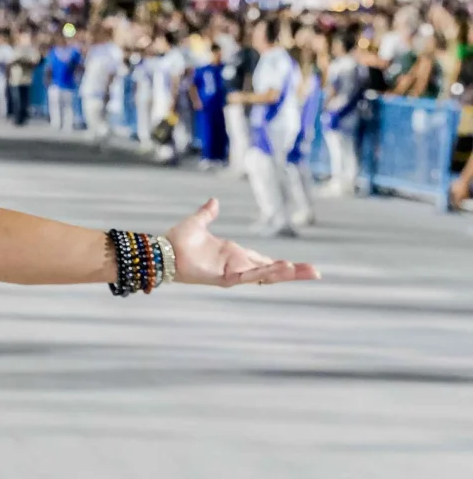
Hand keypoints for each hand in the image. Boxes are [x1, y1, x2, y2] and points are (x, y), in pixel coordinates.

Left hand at [168, 196, 318, 286]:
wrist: (163, 251)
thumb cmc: (178, 240)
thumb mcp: (198, 222)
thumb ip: (208, 213)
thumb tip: (214, 201)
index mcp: (235, 254)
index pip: (264, 260)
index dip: (281, 264)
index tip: (300, 266)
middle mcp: (237, 265)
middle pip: (271, 270)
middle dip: (293, 272)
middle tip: (316, 273)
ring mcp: (232, 272)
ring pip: (264, 275)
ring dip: (284, 273)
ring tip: (305, 271)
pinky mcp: (225, 277)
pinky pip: (247, 276)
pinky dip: (263, 272)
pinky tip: (280, 268)